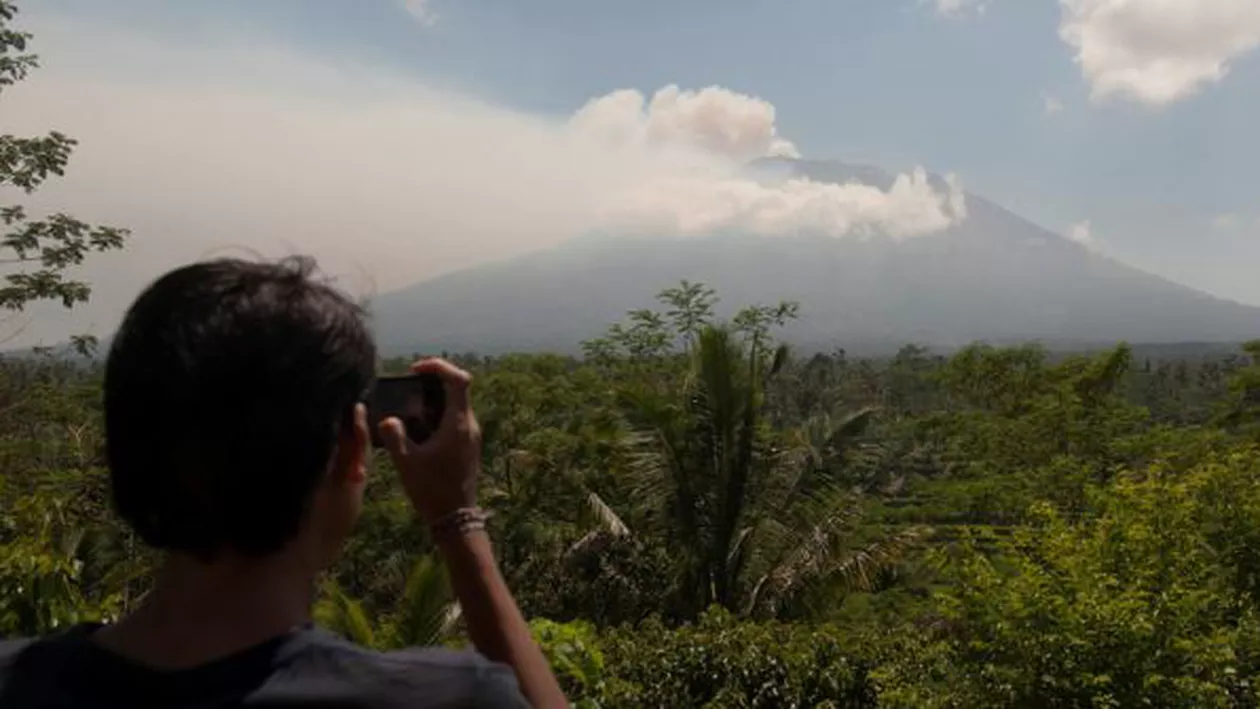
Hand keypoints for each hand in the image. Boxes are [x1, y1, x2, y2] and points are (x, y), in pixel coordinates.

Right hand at [379, 358, 480, 524]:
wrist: (455, 518)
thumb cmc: (432, 490)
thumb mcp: (406, 462)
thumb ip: (394, 436)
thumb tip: (387, 419)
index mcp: (459, 424)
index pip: (458, 379)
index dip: (438, 367)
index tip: (416, 369)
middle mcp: (470, 426)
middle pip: (457, 389)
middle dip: (433, 382)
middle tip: (409, 385)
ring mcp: (472, 436)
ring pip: (456, 405)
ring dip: (434, 401)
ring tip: (409, 408)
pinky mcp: (468, 446)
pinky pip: (456, 420)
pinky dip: (438, 415)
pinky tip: (418, 429)